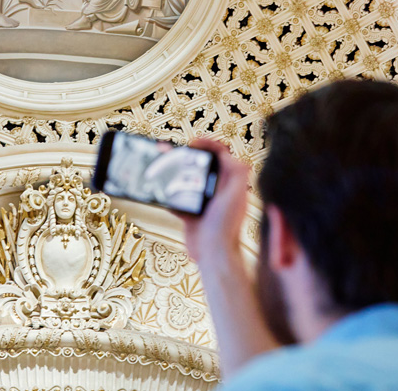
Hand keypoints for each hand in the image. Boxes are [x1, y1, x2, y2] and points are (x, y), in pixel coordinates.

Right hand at [177, 138, 250, 268]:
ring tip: (164, 166)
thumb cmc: (226, 227)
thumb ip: (236, 172)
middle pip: (201, 164)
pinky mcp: (191, 212)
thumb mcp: (235, 195)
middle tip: (174, 151)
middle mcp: (217, 189)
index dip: (208, 144)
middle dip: (187, 155)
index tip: (193, 143)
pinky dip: (169, 194)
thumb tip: (228, 154)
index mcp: (229, 183)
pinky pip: (177, 198)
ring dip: (175, 172)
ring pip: (187, 179)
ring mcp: (203, 201)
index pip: (220, 155)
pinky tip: (160, 190)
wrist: (213, 254)